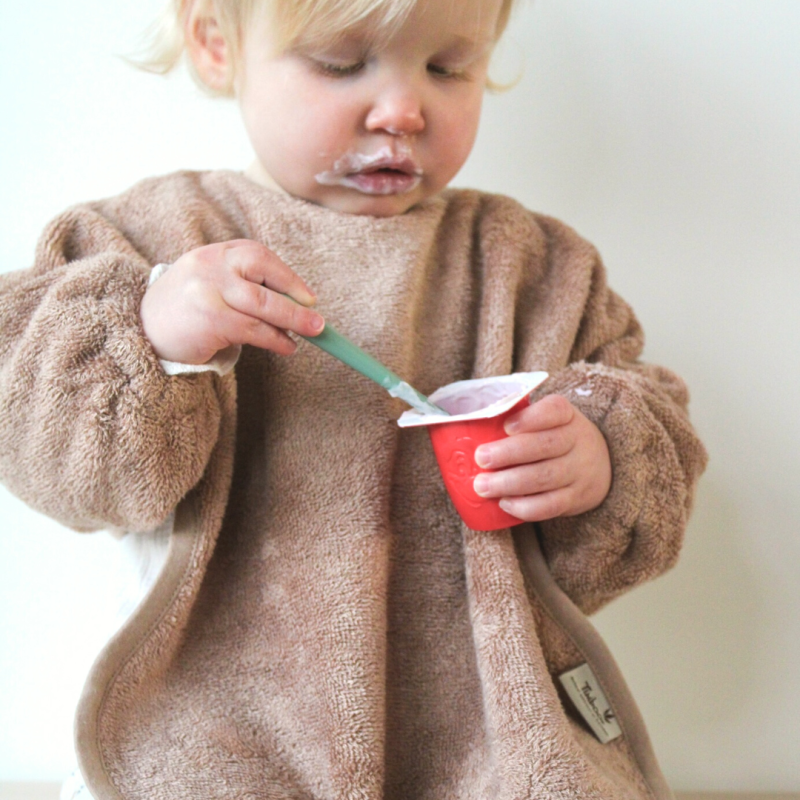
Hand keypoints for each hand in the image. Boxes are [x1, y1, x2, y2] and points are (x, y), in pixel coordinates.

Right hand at [140, 240, 323, 364]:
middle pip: (264, 277)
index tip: (308, 297)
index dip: (287, 277)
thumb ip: (246, 287)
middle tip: (318, 320)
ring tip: (310, 333)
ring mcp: (208, 290)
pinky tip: (286, 347)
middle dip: (296, 299)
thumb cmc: (187, 311)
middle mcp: (211, 266)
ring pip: (262, 305)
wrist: (142, 331)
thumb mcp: (213, 286)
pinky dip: (275, 340)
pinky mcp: (209, 318)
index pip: (259, 256)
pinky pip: (252, 329)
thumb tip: (296, 305)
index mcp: (216, 254)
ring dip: (292, 321)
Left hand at [472, 394, 611, 521]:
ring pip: (545, 477)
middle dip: (508, 453)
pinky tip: (504, 504)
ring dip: (509, 483)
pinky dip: (525, 507)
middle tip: (480, 458)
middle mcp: (578, 440)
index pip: (554, 410)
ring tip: (482, 486)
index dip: (530, 418)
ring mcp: (580, 471)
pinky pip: (551, 505)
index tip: (505, 426)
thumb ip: (518, 418)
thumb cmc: (556, 436)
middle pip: (544, 445)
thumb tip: (466, 423)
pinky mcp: (577, 498)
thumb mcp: (548, 420)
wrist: (601, 464)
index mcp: (567, 415)